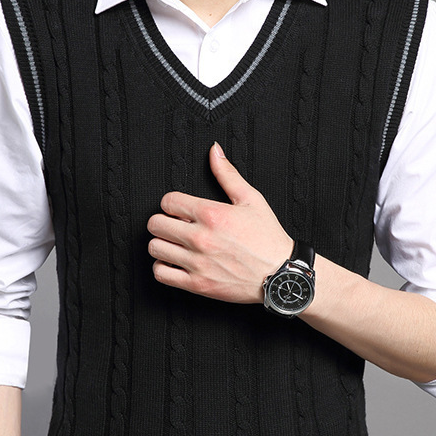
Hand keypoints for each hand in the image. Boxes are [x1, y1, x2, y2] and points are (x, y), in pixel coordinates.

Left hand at [147, 142, 292, 302]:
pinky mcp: (196, 284)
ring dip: (162, 244)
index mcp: (211, 214)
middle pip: (156, 224)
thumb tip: (214, 151)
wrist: (280, 273)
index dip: (172, 203)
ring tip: (174, 244)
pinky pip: (160, 273)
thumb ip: (227, 174)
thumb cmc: (267, 238)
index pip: (168, 201)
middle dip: (163, 221)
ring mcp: (197, 262)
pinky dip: (162, 267)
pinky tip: (174, 262)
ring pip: (155, 248)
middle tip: (174, 226)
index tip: (180, 210)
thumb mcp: (251, 199)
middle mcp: (200, 238)